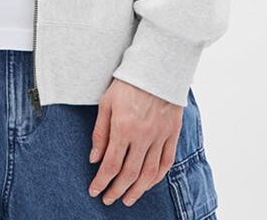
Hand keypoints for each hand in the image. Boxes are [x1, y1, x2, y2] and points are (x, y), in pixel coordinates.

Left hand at [87, 77, 181, 206]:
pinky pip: (166, 162)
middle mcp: (142, 136)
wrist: (156, 67)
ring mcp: (159, 136)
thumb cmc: (127, 83)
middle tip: (108, 199)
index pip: (111, 165)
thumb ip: (100, 133)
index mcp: (123, 127)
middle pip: (129, 174)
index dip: (102, 182)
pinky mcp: (172, 133)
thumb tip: (94, 159)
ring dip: (137, 191)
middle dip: (117, 191)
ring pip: (149, 174)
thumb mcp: (106, 103)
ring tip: (127, 199)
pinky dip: (157, 178)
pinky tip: (148, 184)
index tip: (94, 191)